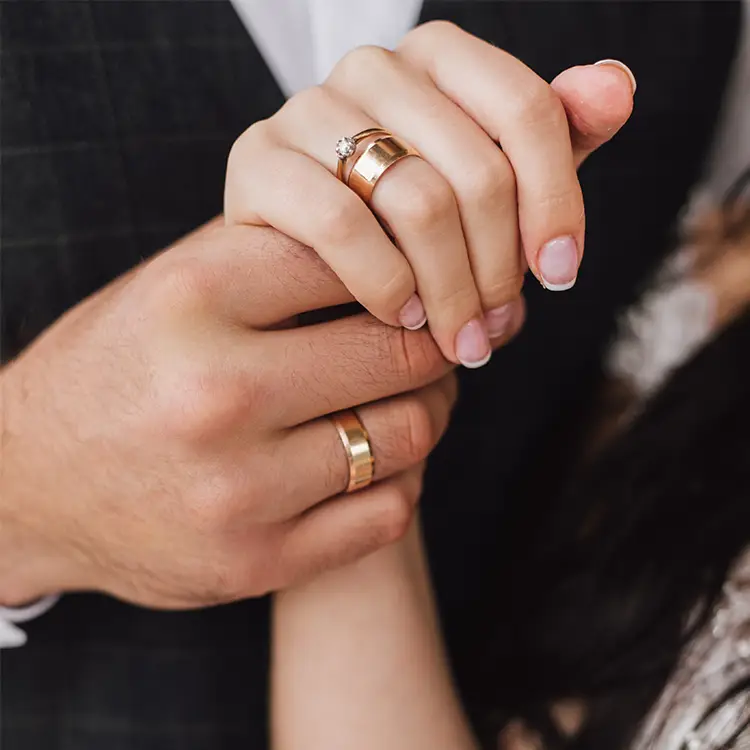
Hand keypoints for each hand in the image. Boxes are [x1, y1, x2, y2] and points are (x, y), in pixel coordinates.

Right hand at [0, 220, 483, 608]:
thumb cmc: (116, 368)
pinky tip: (380, 456)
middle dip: (434, 340)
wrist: (28, 483)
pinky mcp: (256, 561)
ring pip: (410, 432)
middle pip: (399, 349)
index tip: (415, 280)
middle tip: (435, 339)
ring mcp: (237, 488)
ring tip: (413, 395)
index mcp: (192, 299)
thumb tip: (387, 234)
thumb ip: (268, 252)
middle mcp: (214, 393)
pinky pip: (391, 511)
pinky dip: (403, 477)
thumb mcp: (167, 285)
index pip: (354, 255)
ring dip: (430, 408)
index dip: (402, 263)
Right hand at [225, 21, 634, 367]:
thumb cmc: (405, 222)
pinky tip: (402, 316)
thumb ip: (552, 135)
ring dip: (451, 289)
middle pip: (476, 170)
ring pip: (418, 202)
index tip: (561, 274)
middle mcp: (373, 67)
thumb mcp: (486, 180)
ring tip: (459, 339)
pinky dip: (385, 284)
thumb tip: (615, 88)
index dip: (557, 200)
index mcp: (438, 57)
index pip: (528, 110)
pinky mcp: (258, 162)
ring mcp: (308, 109)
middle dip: (499, 269)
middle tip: (496, 328)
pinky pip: (341, 226)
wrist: (303, 253)